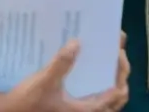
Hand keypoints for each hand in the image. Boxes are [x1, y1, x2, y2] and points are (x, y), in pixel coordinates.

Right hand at [1, 33, 129, 111]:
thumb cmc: (27, 102)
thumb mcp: (44, 81)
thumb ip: (61, 63)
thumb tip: (77, 42)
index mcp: (86, 110)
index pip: (117, 92)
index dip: (121, 70)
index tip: (117, 51)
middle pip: (117, 98)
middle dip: (120, 75)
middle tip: (115, 52)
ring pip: (106, 101)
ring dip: (110, 81)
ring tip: (106, 59)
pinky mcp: (69, 109)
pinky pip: (92, 99)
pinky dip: (96, 86)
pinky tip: (88, 68)